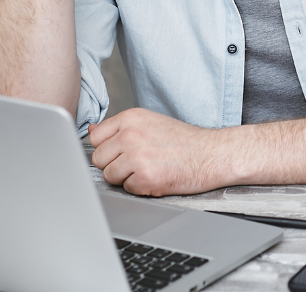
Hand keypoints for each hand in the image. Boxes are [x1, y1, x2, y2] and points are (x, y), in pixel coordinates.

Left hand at [89, 108, 235, 195]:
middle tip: (140, 162)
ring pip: (110, 176)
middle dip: (115, 165)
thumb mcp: (151, 123)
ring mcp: (137, 156)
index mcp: (131, 118)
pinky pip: (127, 189)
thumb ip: (120, 128)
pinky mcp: (145, 177)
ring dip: (127, 178)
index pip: (96, 137)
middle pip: (99, 159)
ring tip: (150, 168)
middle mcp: (131, 134)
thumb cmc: (185, 141)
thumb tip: (92, 130)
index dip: (108, 148)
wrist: (214, 154)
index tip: (123, 151)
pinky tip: (158, 177)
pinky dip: (141, 188)